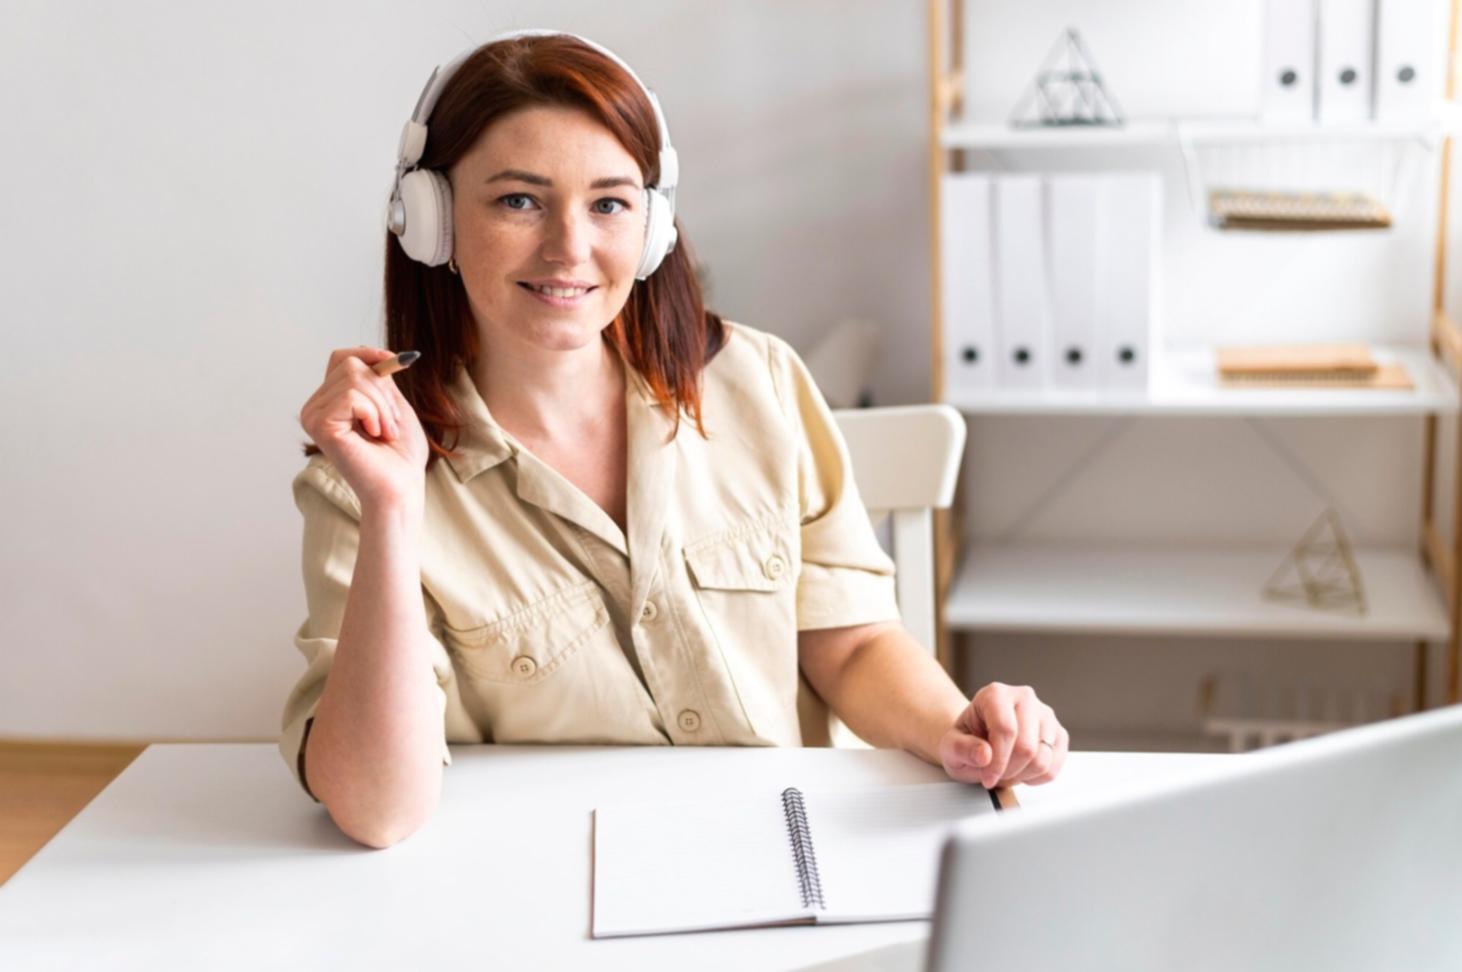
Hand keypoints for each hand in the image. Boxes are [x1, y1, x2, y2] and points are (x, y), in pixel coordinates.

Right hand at [298, 347, 428, 510]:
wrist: (401, 487)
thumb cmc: (400, 454)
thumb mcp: (392, 404)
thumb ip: (379, 379)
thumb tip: (379, 354)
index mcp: (330, 401)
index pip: (342, 358)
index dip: (369, 354)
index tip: (395, 362)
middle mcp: (315, 407)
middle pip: (350, 365)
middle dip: (383, 390)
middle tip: (390, 424)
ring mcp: (313, 416)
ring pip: (353, 378)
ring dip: (382, 405)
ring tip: (384, 433)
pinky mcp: (320, 426)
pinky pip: (352, 396)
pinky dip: (373, 413)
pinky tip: (375, 436)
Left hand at [937, 682, 1067, 788]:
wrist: (978, 742)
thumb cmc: (966, 741)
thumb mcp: (950, 748)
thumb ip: (961, 749)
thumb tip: (984, 754)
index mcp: (996, 694)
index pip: (1005, 730)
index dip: (997, 761)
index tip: (987, 778)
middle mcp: (1024, 698)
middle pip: (1026, 747)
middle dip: (1009, 771)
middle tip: (994, 775)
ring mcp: (1045, 715)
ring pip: (1043, 759)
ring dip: (1021, 776)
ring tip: (1005, 771)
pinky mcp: (1058, 734)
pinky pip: (1054, 767)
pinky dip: (1036, 778)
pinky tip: (1020, 770)